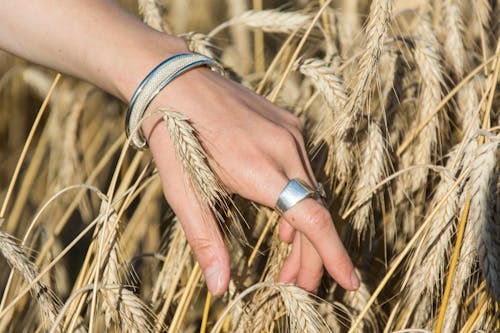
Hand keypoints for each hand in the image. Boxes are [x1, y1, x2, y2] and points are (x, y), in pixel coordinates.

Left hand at [142, 67, 359, 294]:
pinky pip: (304, 169)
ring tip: (287, 259)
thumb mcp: (184, 193)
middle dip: (311, 256)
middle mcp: (285, 149)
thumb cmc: (175, 139)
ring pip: (311, 192)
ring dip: (304, 229)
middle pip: (315, 212)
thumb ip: (206, 240)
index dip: (333, 254)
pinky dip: (299, 200)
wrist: (175, 81)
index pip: (313, 219)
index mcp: (260, 170)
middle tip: (295, 286)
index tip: (350, 281)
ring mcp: (290, 132)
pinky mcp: (288, 123)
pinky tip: (284, 220)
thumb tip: (220, 287)